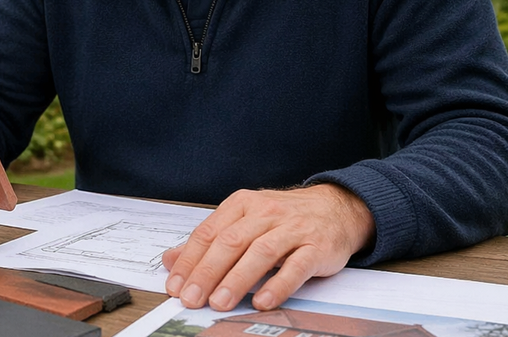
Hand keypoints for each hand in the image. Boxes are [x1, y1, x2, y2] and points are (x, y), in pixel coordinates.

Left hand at [162, 183, 374, 311]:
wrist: (337, 209)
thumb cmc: (284, 218)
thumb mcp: (244, 221)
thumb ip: (209, 240)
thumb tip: (170, 259)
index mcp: (242, 205)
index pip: (208, 233)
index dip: (189, 260)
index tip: (175, 285)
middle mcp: (265, 213)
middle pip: (230, 243)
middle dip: (207, 272)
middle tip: (192, 299)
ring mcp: (293, 228)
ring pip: (260, 253)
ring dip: (237, 279)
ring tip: (220, 302)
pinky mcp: (317, 246)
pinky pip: (296, 266)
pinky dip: (278, 285)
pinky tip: (262, 301)